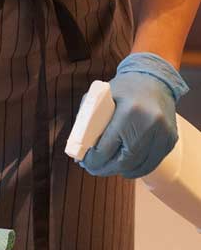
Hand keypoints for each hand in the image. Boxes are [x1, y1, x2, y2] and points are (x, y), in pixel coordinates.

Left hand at [81, 53, 187, 178]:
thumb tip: (79, 147)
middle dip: (105, 169)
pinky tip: (126, 165)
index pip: (107, 147)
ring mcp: (162, 134)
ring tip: (108, 167)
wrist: (155, 78)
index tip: (84, 162)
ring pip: (138, 166)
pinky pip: (151, 163)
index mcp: (129, 112)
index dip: (94, 160)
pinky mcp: (170, 140)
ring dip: (120, 171)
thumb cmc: (124, 89)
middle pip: (123, 161)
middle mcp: (149, 124)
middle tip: (93, 168)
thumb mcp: (101, 97)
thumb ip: (89, 120)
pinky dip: (136, 168)